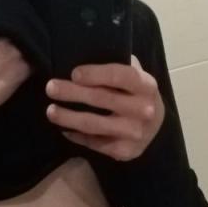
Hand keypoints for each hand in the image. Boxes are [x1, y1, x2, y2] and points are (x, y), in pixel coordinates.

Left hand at [45, 57, 164, 161]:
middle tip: (50, 88)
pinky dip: (77, 136)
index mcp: (146, 86)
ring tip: (51, 111)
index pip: (119, 76)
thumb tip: (83, 55)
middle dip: (72, 93)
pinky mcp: (123, 151)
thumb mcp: (136, 75)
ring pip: (93, 124)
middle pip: (101, 99)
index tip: (74, 74)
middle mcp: (143, 110)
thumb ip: (117, 65)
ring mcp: (133, 133)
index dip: (95, 74)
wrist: (156, 128)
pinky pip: (94, 143)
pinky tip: (65, 129)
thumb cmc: (138, 95)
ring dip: (68, 118)